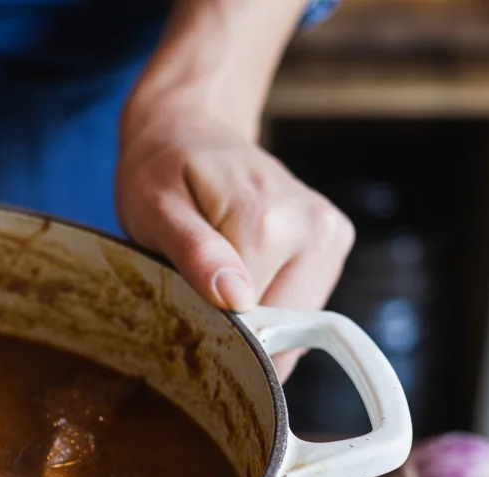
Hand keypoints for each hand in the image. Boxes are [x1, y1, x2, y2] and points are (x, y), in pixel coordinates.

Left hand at [115, 112, 354, 378]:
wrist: (190, 133)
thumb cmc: (161, 171)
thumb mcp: (155, 210)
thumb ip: (194, 252)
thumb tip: (236, 297)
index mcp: (270, 221)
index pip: (253, 321)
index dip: (215, 331)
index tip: (185, 311)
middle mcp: (315, 227)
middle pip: (283, 328)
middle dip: (237, 331)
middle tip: (197, 292)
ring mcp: (330, 235)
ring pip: (296, 326)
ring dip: (256, 322)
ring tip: (219, 279)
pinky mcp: (333, 244)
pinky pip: (302, 307)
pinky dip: (270, 307)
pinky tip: (241, 278)